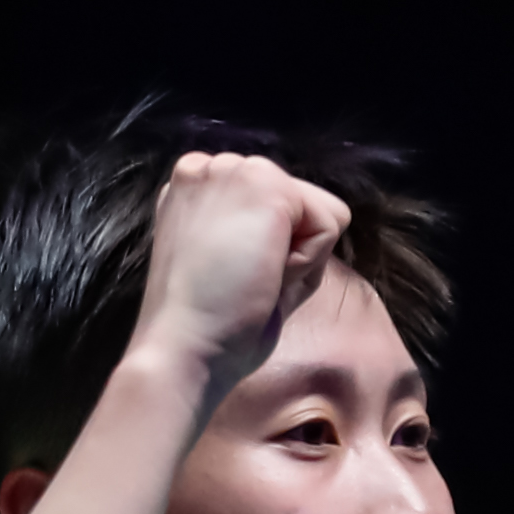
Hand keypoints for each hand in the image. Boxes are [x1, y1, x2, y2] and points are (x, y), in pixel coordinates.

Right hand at [127, 152, 349, 403]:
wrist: (183, 347)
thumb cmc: (210, 325)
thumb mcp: (232, 263)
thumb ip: (264, 231)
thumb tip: (321, 220)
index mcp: (197, 187)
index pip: (273, 206)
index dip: (271, 252)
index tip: (229, 279)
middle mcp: (210, 166)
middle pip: (299, 206)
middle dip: (288, 250)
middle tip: (242, 283)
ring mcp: (236, 168)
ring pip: (317, 213)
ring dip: (298, 256)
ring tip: (251, 278)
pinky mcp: (265, 184)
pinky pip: (329, 225)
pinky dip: (309, 262)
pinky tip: (266, 275)